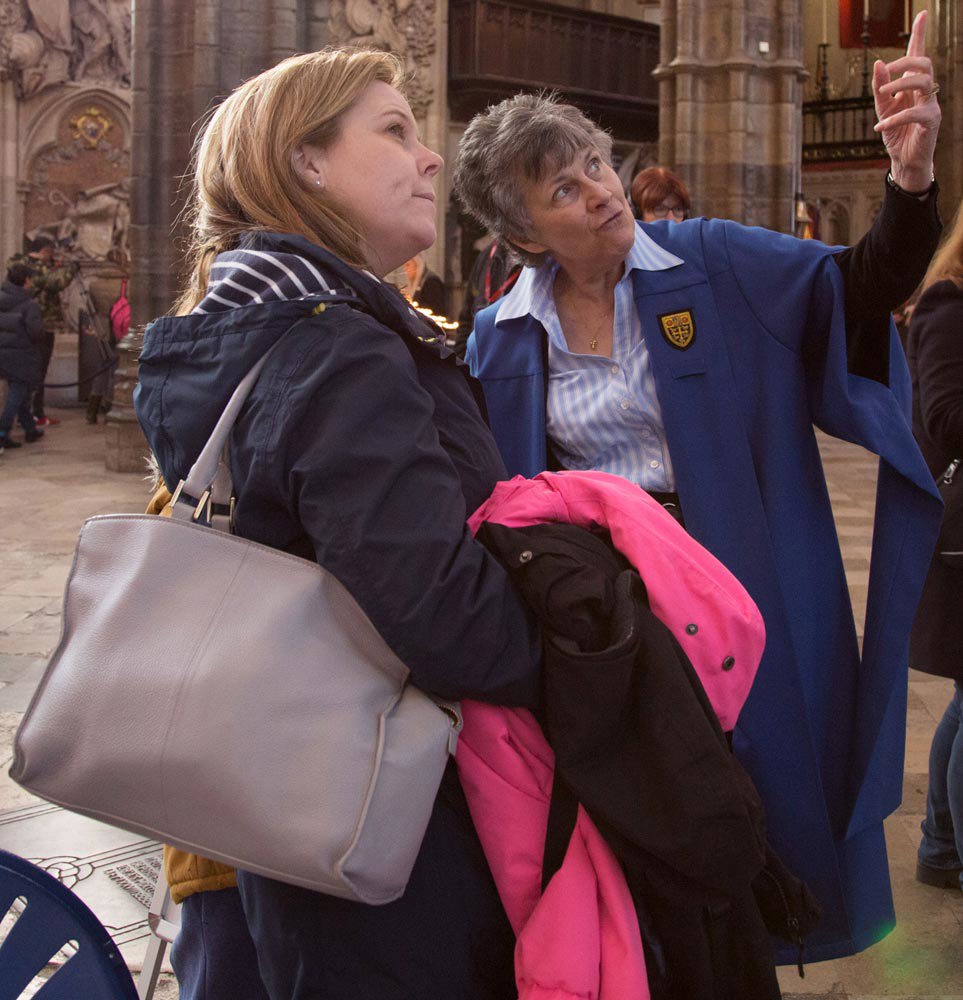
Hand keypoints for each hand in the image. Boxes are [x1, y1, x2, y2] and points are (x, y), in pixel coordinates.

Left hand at [873, 10, 940, 192]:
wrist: (904, 160)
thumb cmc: (896, 133)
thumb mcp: (883, 110)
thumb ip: (880, 88)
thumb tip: (879, 63)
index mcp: (912, 86)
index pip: (918, 55)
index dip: (920, 35)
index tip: (923, 13)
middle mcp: (924, 91)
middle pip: (924, 63)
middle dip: (907, 60)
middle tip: (889, 67)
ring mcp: (930, 105)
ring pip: (924, 81)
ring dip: (900, 84)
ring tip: (882, 94)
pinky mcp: (930, 121)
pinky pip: (915, 113)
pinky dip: (894, 119)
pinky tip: (879, 127)